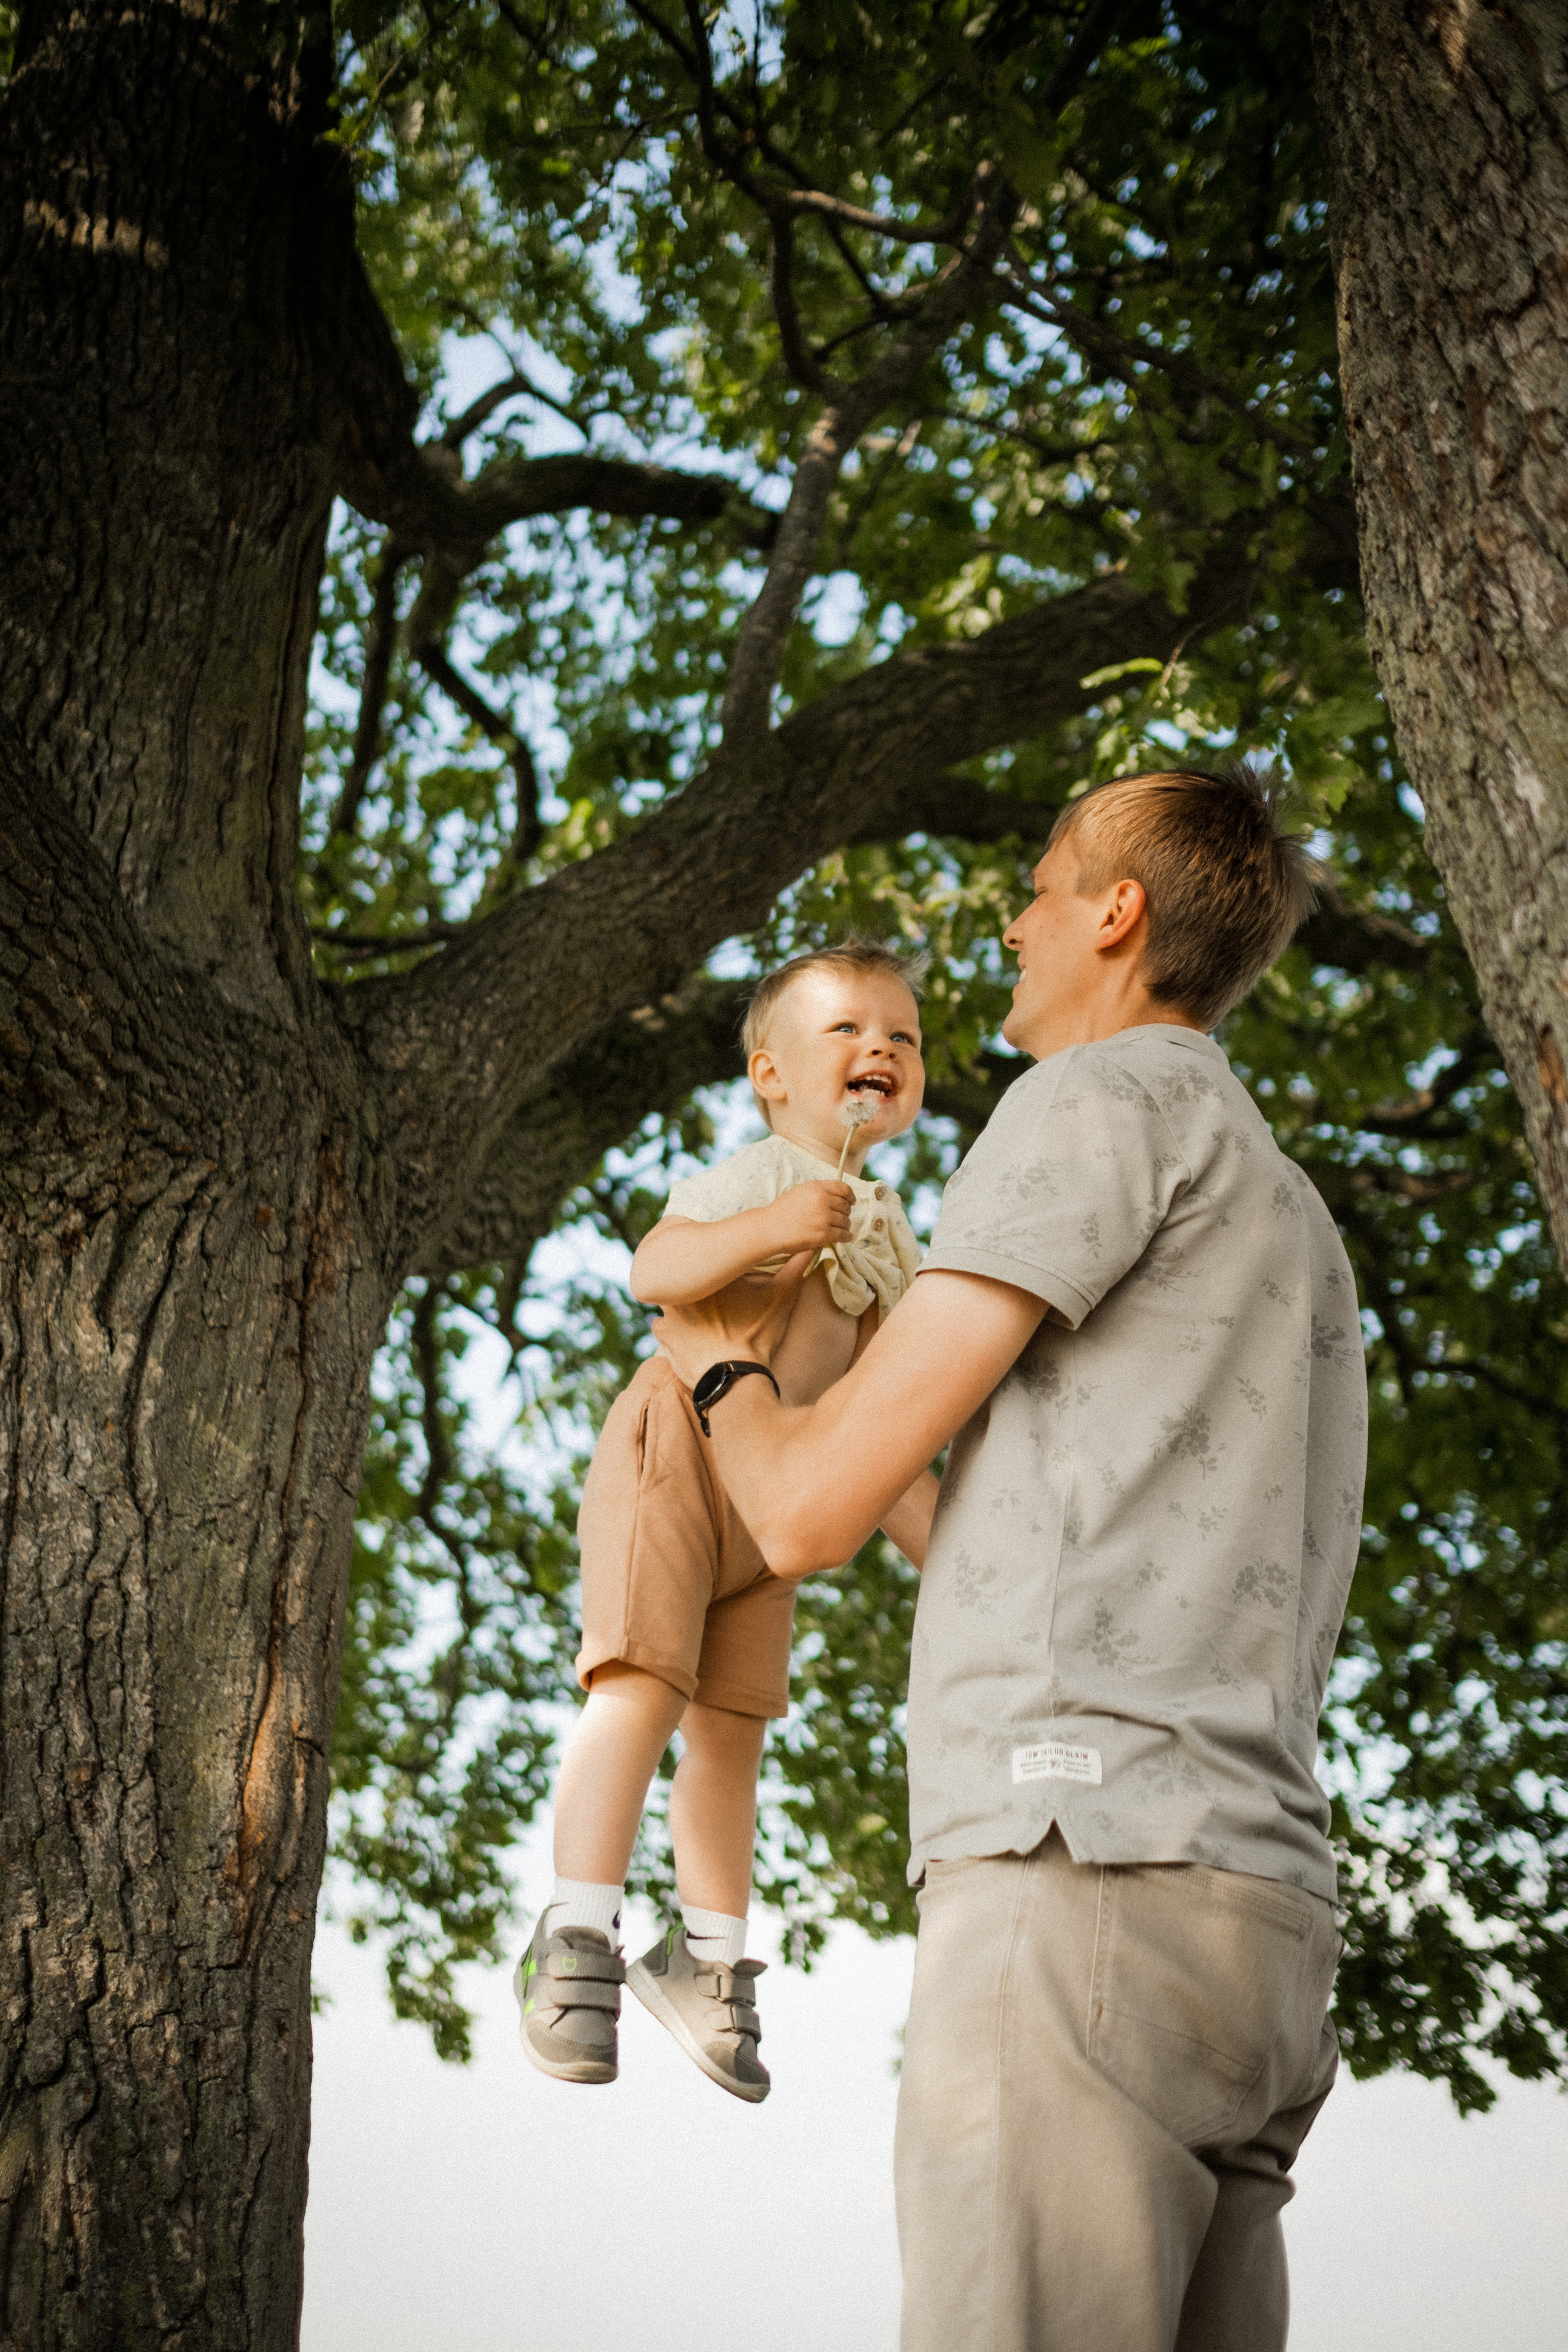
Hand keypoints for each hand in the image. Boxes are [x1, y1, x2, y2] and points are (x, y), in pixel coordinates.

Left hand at [654, 1255, 811, 1387]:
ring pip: (670, 1302)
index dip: (711, 1267)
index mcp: (711, 1276)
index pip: (704, 1260)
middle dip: (694, 1286)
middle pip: (684, 1279)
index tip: (721, 1275)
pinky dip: (671, 1331)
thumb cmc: (758, 1336)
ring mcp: (669, 1315)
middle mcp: (684, 1290)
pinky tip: (687, 1337)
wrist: (736, 1378)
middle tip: (710, 1297)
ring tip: (697, 1318)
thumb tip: (811, 1245)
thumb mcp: (782, 1299)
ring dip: (680, 1308)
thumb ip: (794, 1268)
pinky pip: (661, 1328)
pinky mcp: (664, 1338)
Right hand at [762, 1180, 854, 1255]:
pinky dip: (846, 1237)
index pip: (843, 1189)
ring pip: (845, 1221)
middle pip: (845, 1206)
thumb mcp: (800, 1192)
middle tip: (842, 1218)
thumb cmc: (783, 1211)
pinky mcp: (823, 1234)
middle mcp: (822, 1200)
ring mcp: (823, 1218)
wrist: (770, 1228)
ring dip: (845, 1226)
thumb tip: (838, 1197)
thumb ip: (819, 1192)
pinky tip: (846, 1237)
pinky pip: (842, 1235)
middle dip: (846, 1213)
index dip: (850, 1196)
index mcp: (816, 1188)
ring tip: (841, 1228)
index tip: (852, 1201)